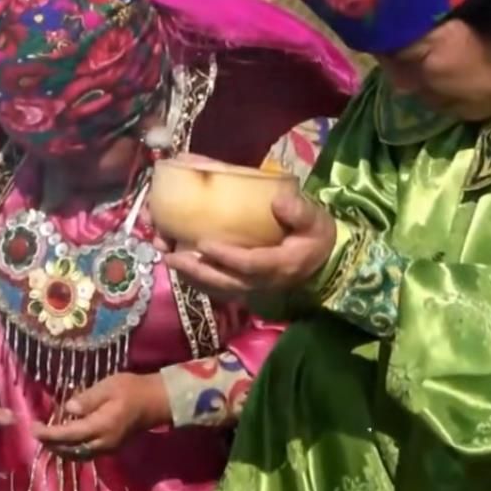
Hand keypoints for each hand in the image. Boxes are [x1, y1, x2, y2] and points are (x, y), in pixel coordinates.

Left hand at [32, 373, 170, 459]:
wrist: (155, 402)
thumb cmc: (131, 389)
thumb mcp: (108, 387)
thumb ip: (88, 399)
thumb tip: (68, 409)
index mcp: (101, 426)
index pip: (69, 434)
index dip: (49, 434)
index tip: (33, 428)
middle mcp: (103, 442)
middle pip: (71, 450)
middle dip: (51, 444)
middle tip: (36, 432)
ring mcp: (108, 448)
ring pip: (78, 454)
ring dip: (61, 448)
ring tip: (47, 437)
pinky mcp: (111, 447)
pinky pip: (86, 453)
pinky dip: (72, 449)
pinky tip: (66, 439)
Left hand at [162, 191, 335, 301]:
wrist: (324, 262)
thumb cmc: (316, 236)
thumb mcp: (315, 220)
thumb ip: (299, 211)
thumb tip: (278, 201)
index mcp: (280, 265)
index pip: (249, 264)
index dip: (225, 256)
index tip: (202, 243)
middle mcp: (263, 283)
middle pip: (224, 282)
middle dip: (195, 270)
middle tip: (170, 255)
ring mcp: (252, 289)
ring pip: (217, 288)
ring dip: (190, 275)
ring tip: (166, 257)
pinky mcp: (244, 289)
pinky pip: (217, 289)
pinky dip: (196, 279)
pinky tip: (179, 265)